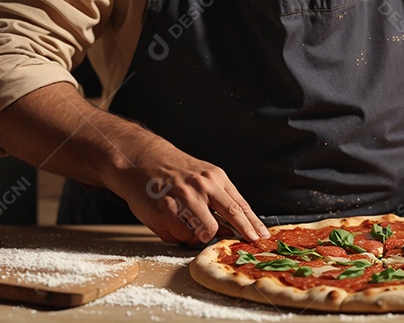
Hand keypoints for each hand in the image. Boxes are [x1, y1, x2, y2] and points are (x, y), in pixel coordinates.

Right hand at [115, 133, 269, 246]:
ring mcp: (183, 199)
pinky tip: (170, 222)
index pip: (239, 205)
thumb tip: (234, 227)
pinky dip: (178, 235)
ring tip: (188, 225)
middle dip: (243, 233)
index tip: (262, 236)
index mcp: (214, 177)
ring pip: (205, 233)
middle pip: (231, 217)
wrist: (141, 160)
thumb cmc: (173, 171)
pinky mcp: (164, 212)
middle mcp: (201, 186)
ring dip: (199, 236)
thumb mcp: (203, 176)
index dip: (253, 224)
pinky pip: (181, 236)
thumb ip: (219, 199)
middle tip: (249, 243)